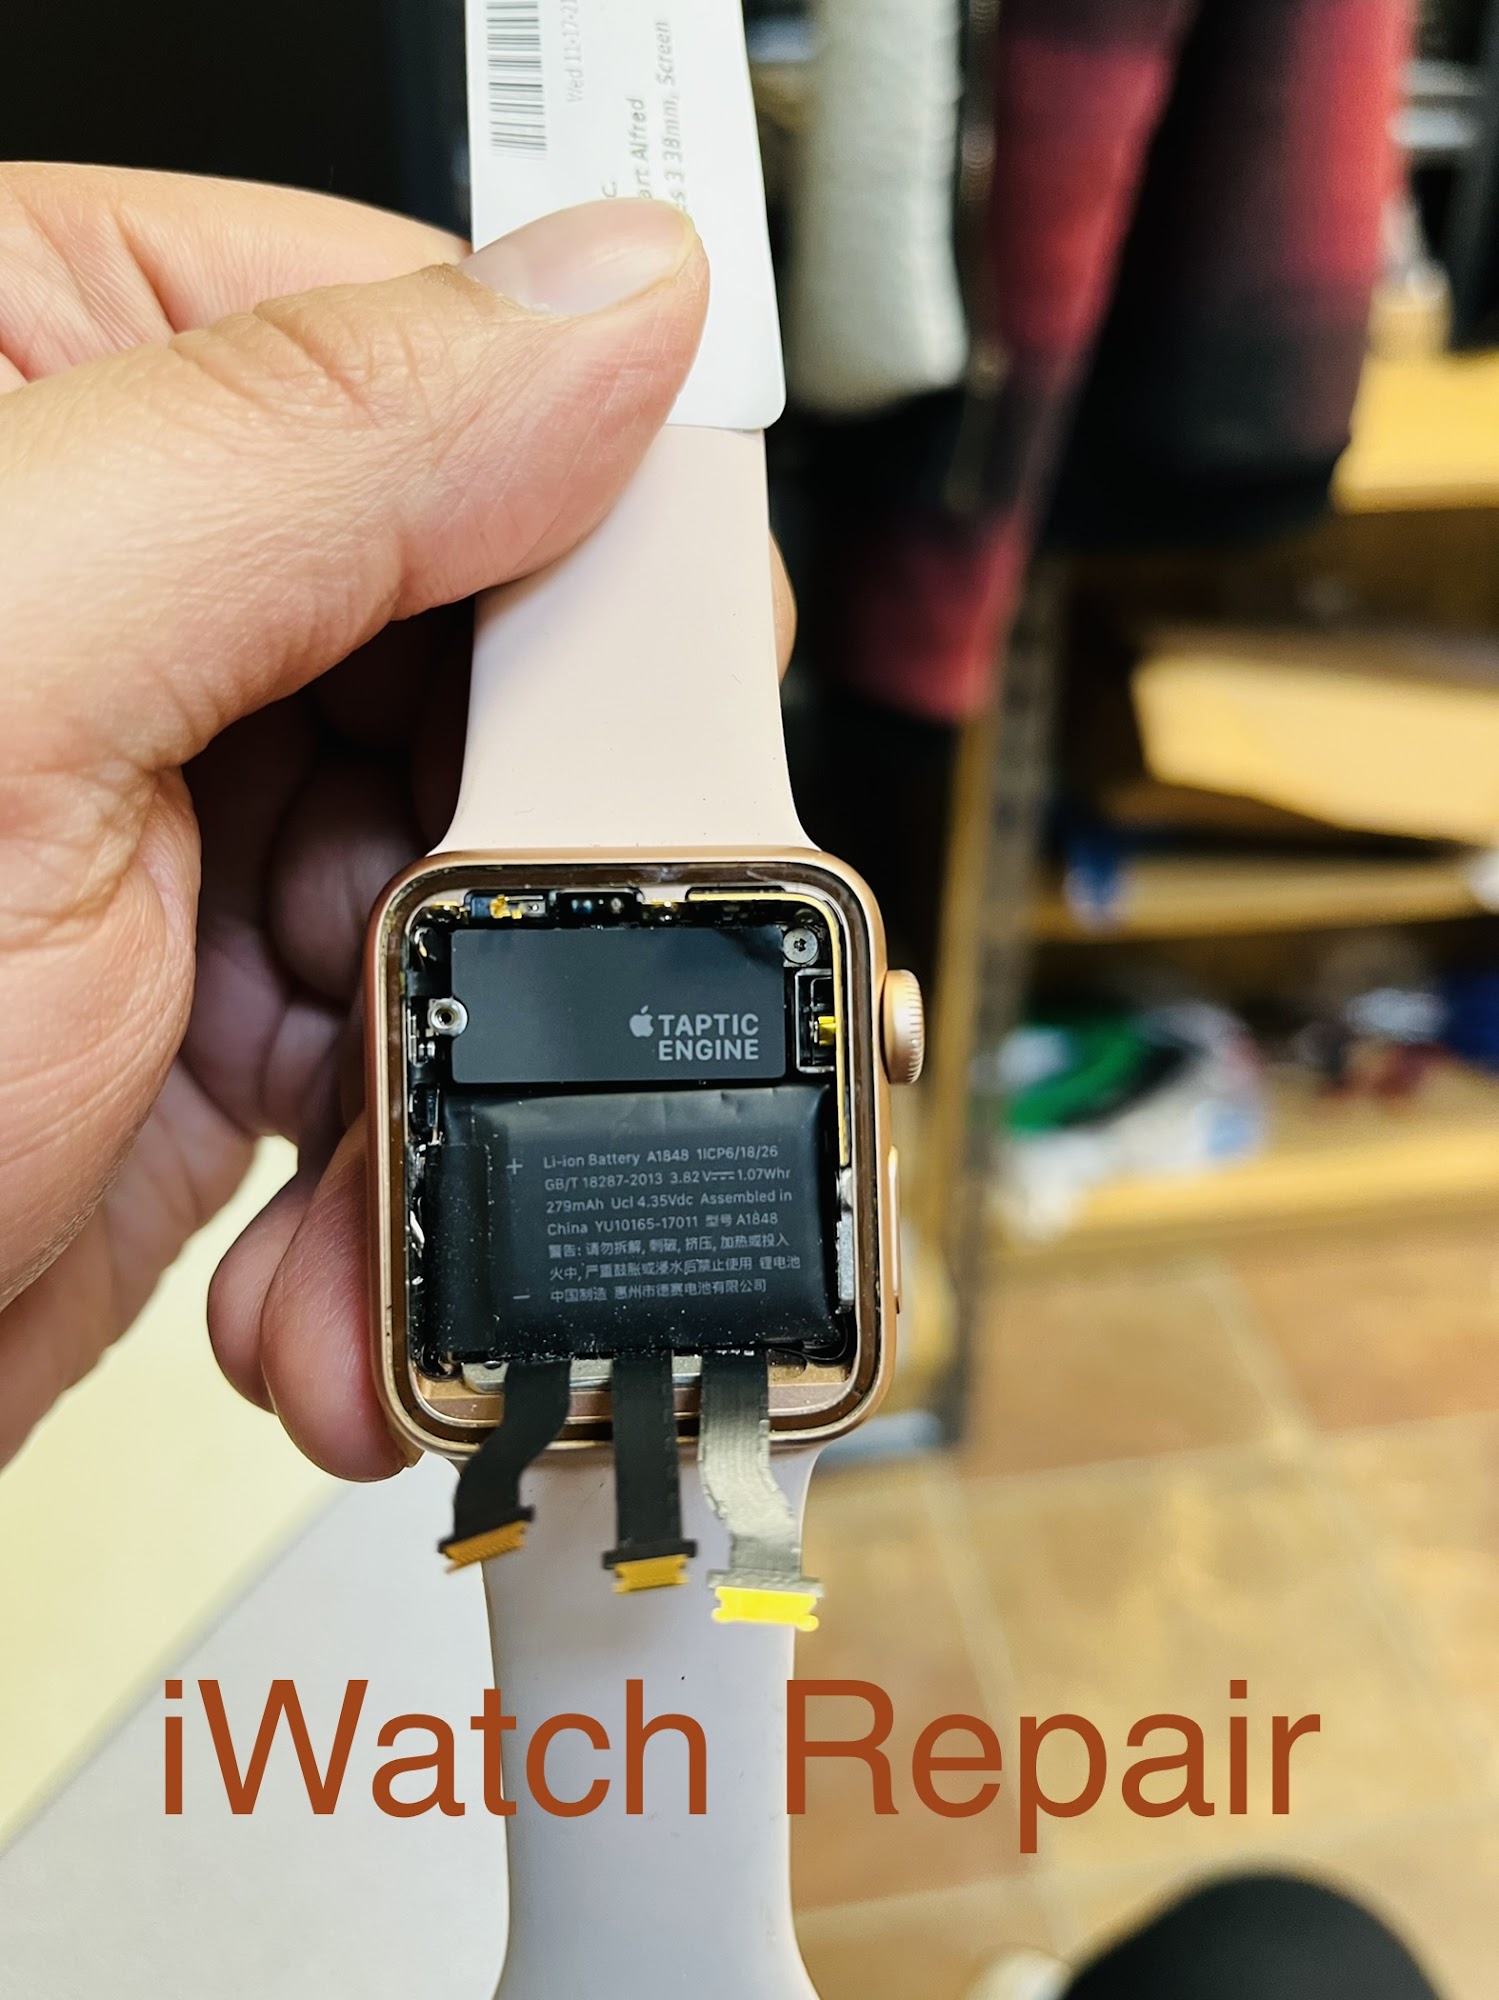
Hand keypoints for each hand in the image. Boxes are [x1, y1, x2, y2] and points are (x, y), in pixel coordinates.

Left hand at [0, 163, 779, 1476]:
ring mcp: (172, 802)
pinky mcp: (205, 998)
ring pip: (479, 867)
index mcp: (43, 382)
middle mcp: (125, 585)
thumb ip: (309, 449)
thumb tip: (619, 306)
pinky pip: (413, 1035)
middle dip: (521, 844)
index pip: (439, 359)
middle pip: (493, 642)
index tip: (647, 699)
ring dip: (470, 1054)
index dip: (588, 527)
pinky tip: (327, 1241)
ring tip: (364, 1164)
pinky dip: (405, 1167)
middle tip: (477, 954)